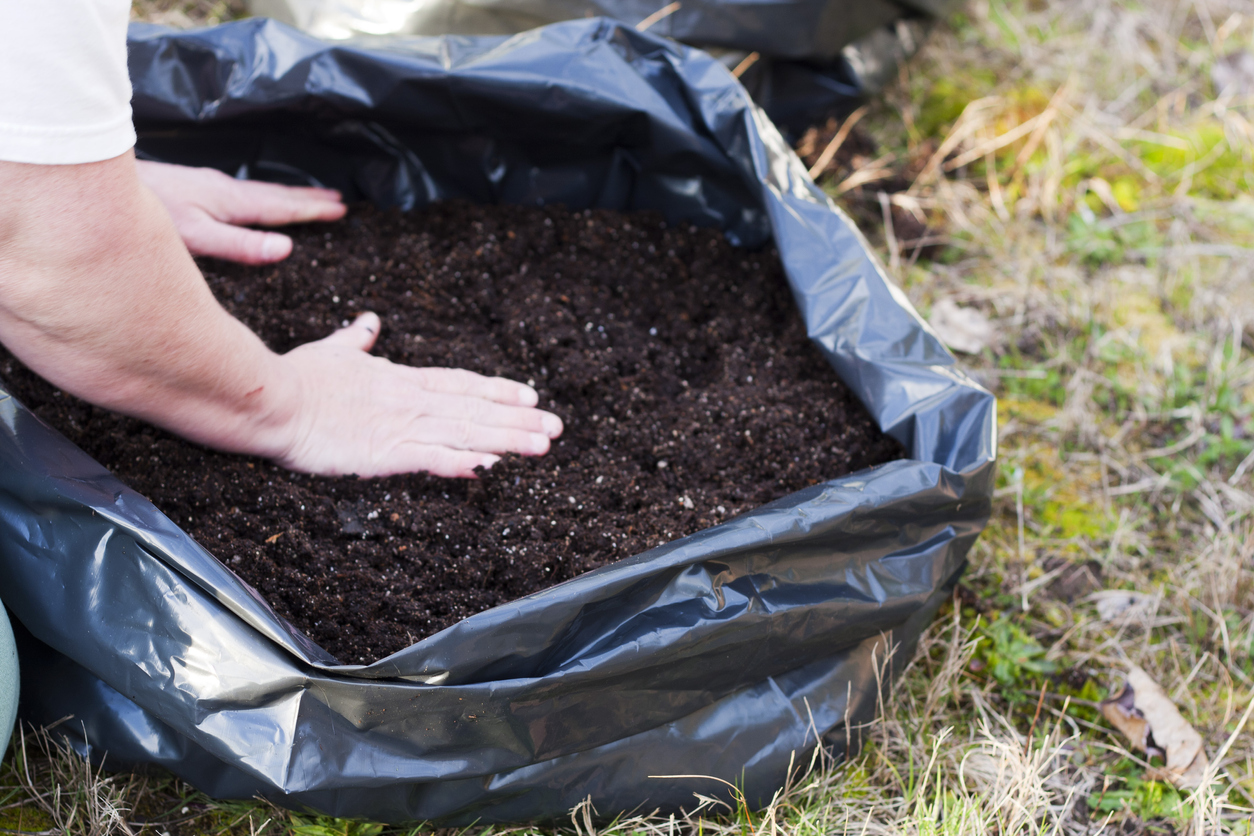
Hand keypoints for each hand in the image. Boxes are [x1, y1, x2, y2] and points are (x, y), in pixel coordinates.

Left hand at [136, 160, 345, 263]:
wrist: (106, 181)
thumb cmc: (151, 211)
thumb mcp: (198, 237)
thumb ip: (241, 246)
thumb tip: (287, 249)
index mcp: (232, 202)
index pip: (282, 207)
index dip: (312, 210)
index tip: (341, 211)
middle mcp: (225, 189)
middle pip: (277, 195)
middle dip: (308, 199)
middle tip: (339, 202)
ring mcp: (210, 185)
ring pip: (261, 191)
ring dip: (289, 195)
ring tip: (310, 198)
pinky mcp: (196, 187)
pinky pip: (244, 191)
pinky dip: (265, 195)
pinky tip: (256, 199)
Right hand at [273, 313, 563, 477]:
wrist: (269, 397)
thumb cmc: (295, 376)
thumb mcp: (333, 351)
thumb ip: (357, 340)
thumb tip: (368, 320)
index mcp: (401, 379)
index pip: (462, 384)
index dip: (498, 391)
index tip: (531, 396)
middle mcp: (411, 401)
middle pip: (476, 409)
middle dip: (519, 419)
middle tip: (557, 427)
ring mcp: (401, 426)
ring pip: (465, 432)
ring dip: (507, 439)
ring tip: (542, 445)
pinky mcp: (384, 452)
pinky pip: (430, 457)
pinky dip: (460, 462)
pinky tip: (488, 467)